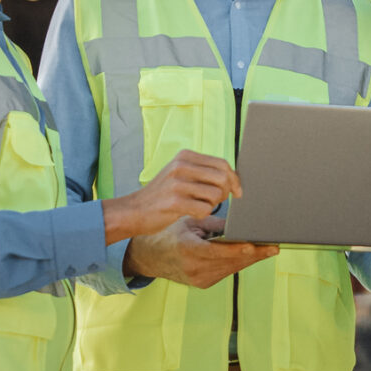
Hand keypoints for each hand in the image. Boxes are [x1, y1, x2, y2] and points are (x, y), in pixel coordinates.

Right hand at [101, 152, 240, 242]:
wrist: (133, 210)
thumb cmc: (162, 195)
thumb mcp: (180, 174)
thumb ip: (203, 171)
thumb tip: (233, 178)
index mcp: (185, 156)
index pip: (222, 163)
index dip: (234, 179)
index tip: (238, 192)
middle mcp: (181, 166)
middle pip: (222, 178)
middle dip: (226, 193)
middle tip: (217, 201)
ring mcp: (177, 183)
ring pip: (215, 195)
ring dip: (213, 205)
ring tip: (201, 206)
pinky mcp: (174, 202)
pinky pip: (204, 209)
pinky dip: (203, 214)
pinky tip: (192, 213)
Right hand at [125, 218, 277, 288]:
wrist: (150, 257)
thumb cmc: (171, 234)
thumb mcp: (190, 223)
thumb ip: (214, 224)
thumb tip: (239, 224)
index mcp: (187, 249)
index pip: (217, 251)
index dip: (238, 250)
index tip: (254, 245)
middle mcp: (193, 267)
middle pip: (230, 261)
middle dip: (254, 254)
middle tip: (274, 246)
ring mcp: (198, 278)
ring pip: (231, 268)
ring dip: (251, 259)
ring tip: (269, 249)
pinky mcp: (203, 283)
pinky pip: (226, 272)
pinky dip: (240, 263)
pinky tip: (254, 255)